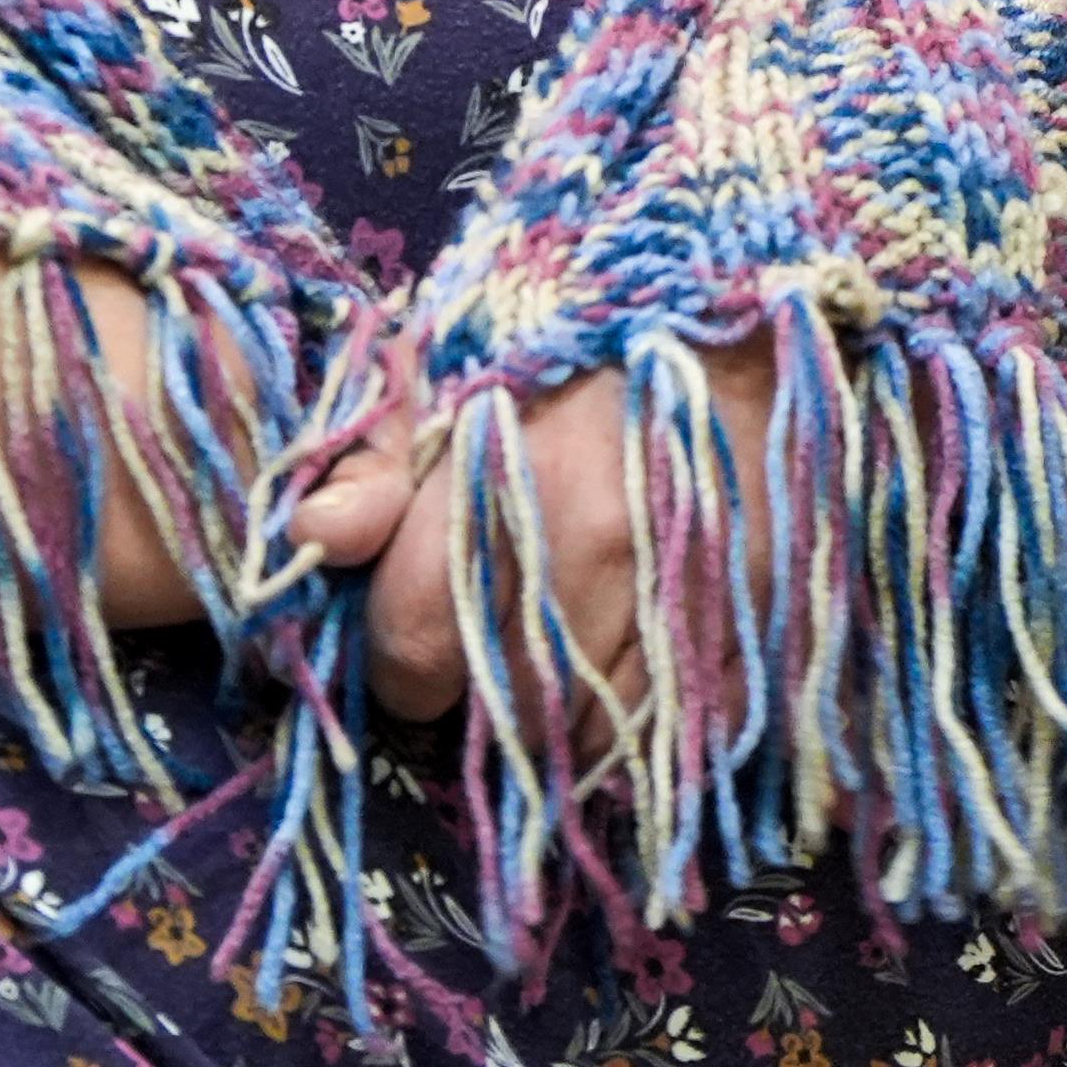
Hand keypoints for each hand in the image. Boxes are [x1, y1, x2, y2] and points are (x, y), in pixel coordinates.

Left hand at [294, 338, 780, 742]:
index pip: (414, 644)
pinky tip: (629, 663)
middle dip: (483, 692)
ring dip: (563, 716)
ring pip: (592, 738)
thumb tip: (313, 539)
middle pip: (506, 709)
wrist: (725, 328)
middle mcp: (594, 549)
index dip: (400, 659)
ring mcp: (682, 597)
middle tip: (492, 639)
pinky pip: (676, 735)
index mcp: (502, 481)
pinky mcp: (753, 632)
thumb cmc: (564, 354)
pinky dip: (642, 721)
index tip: (414, 636)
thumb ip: (372, 460)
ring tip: (561, 648)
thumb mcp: (446, 376)